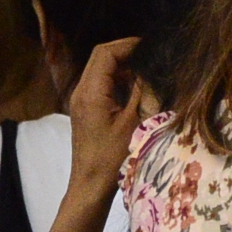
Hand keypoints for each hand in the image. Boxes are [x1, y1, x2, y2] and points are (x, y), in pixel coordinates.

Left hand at [62, 38, 146, 189]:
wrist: (90, 186)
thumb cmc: (112, 159)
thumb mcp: (134, 123)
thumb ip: (142, 92)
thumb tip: (150, 69)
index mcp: (91, 92)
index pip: (105, 53)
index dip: (127, 45)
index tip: (149, 48)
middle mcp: (81, 91)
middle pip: (100, 58)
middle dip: (125, 53)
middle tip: (150, 56)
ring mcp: (81, 101)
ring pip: (100, 70)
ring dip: (121, 67)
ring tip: (146, 71)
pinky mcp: (85, 110)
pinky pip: (100, 85)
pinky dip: (117, 80)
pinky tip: (135, 89)